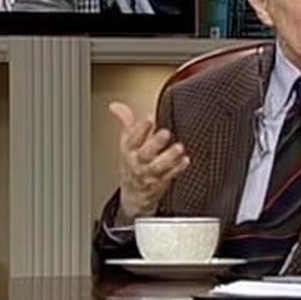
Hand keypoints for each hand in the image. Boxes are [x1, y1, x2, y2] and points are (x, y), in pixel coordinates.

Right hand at [109, 101, 189, 223]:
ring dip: (169, 157)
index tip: (149, 119)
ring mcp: (148, 173)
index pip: (132, 139)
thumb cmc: (132, 162)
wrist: (133, 193)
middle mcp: (137, 162)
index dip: (139, 129)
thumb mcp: (126, 141)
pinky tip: (184, 160)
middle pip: (144, 153)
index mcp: (128, 149)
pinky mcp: (160, 181)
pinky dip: (177, 168)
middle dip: (154, 143)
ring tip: (179, 147)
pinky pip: (169, 175)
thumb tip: (116, 106)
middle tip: (165, 133)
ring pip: (157, 166)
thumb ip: (126, 121)